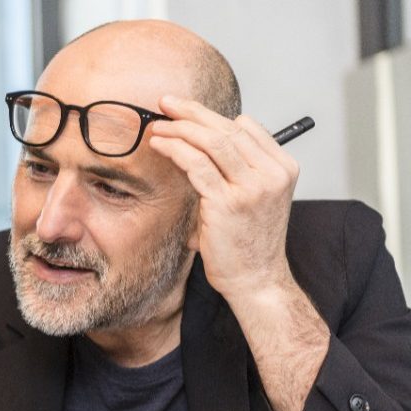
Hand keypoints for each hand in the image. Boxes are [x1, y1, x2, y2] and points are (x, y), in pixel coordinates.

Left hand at [148, 95, 299, 300]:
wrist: (256, 278)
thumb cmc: (249, 239)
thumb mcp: (257, 196)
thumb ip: (242, 167)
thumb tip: (210, 137)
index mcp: (282, 167)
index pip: (245, 126)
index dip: (211, 115)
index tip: (185, 110)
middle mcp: (272, 173)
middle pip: (227, 128)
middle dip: (192, 112)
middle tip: (165, 103)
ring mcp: (252, 188)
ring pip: (212, 141)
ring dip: (180, 128)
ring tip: (157, 125)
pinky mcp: (228, 203)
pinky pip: (196, 164)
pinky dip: (175, 149)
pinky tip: (159, 144)